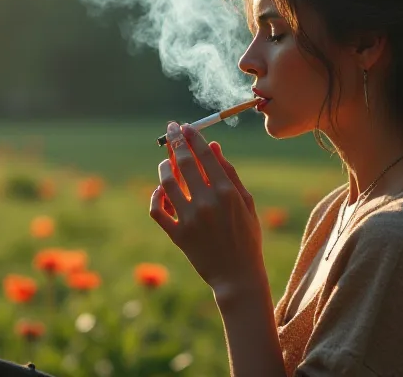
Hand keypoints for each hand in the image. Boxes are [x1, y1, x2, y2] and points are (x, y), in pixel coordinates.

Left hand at [150, 122, 265, 292]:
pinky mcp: (177, 235)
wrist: (238, 276)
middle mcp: (207, 203)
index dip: (193, 137)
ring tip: (165, 160)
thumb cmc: (246, 238)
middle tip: (170, 129)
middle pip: (185, 163)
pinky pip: (158, 210)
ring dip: (164, 166)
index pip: (205, 155)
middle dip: (175, 141)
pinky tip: (160, 189)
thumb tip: (214, 146)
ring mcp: (190, 219)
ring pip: (168, 183)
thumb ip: (230, 174)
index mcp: (227, 193)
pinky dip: (156, 196)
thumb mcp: (246, 204)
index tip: (185, 126)